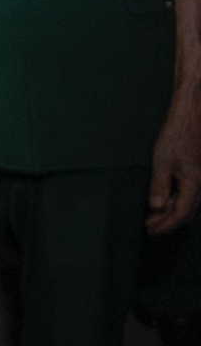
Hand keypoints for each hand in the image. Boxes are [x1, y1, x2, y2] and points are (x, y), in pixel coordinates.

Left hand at [146, 86, 200, 233]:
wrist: (193, 114)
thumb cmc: (179, 133)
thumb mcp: (163, 159)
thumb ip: (160, 184)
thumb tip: (156, 206)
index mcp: (194, 183)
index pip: (181, 213)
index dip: (166, 224)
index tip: (151, 230)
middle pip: (187, 210)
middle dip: (168, 221)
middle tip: (150, 226)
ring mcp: (200, 176)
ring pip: (189, 201)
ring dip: (171, 210)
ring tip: (154, 215)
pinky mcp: (197, 169)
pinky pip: (189, 191)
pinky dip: (176, 198)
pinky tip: (164, 197)